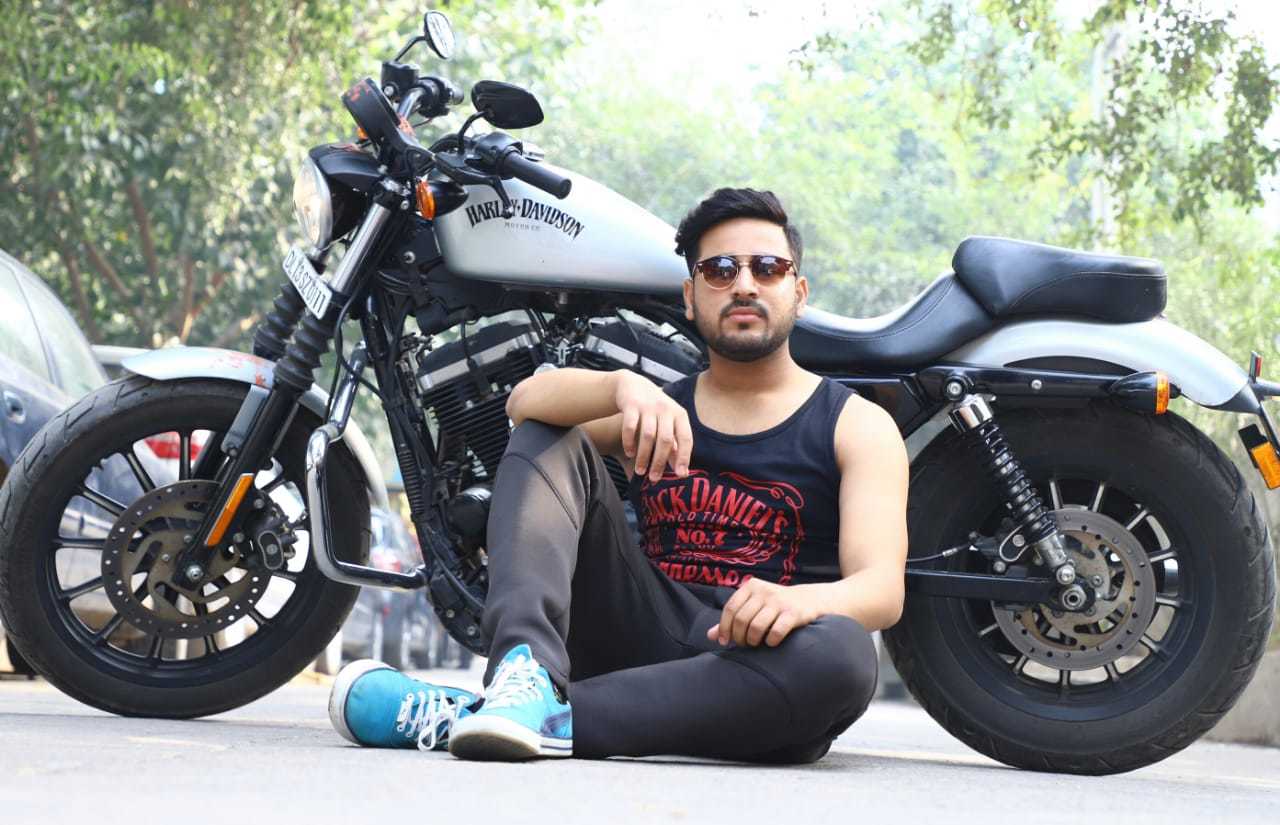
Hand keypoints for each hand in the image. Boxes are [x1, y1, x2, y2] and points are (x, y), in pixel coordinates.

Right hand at [614, 370, 692, 482]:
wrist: (633, 385)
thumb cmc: (654, 410)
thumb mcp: (668, 423)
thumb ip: (675, 445)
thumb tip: (681, 470)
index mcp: (679, 415)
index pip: (686, 438)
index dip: (684, 457)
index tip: (680, 475)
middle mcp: (666, 409)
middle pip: (666, 440)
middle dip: (660, 462)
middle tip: (654, 478)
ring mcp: (648, 406)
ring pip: (648, 436)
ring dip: (643, 456)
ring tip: (640, 471)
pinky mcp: (632, 405)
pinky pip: (630, 427)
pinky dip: (629, 442)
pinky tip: (629, 453)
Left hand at [706, 578, 828, 647]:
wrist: (811, 600)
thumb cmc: (776, 606)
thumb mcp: (754, 607)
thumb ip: (733, 619)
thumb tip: (711, 636)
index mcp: (751, 586)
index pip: (730, 609)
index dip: (724, 628)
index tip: (725, 641)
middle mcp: (764, 591)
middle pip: (741, 620)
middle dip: (739, 637)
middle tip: (744, 644)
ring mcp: (779, 601)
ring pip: (756, 627)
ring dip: (753, 641)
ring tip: (756, 644)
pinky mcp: (793, 613)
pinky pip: (776, 632)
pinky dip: (770, 642)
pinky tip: (772, 642)